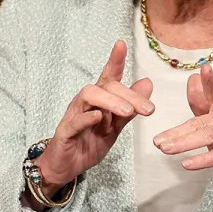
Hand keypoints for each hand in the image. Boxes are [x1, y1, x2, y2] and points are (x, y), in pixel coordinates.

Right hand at [36, 40, 153, 193]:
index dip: (115, 60)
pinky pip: (74, 121)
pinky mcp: (65, 132)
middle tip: (148, 109)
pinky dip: (86, 117)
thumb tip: (147, 83)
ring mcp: (73, 115)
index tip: (121, 44)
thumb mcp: (115, 127)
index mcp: (99, 100)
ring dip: (110, 101)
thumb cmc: (89, 143)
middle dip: (128, 95)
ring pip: (88, 96)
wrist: (66, 167)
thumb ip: (130, 107)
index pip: (108, 76)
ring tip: (127, 111)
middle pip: (105, 86)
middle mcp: (85, 102)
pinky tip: (97, 117)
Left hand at [153, 64, 212, 201]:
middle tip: (158, 140)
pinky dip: (201, 160)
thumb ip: (202, 104)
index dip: (210, 81)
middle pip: (201, 122)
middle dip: (177, 132)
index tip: (204, 69)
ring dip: (184, 143)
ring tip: (165, 149)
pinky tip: (187, 163)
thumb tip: (192, 80)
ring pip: (208, 136)